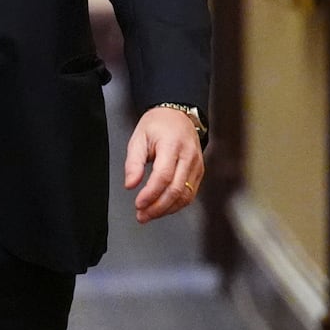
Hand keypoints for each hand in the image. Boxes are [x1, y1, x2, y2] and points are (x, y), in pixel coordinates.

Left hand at [123, 105, 204, 223]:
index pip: (163, 176)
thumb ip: (133, 163)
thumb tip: (130, 185)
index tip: (138, 203)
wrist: (178, 115)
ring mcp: (197, 165)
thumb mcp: (138, 138)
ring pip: (185, 196)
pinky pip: (190, 194)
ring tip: (149, 215)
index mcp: (172, 145)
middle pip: (176, 190)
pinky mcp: (199, 172)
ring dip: (167, 209)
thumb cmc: (158, 125)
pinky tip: (163, 208)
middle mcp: (188, 156)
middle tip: (142, 215)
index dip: (151, 194)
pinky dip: (176, 205)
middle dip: (157, 207)